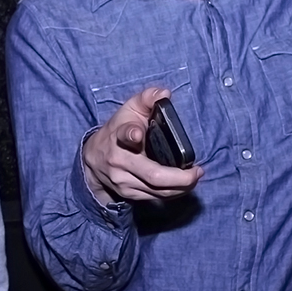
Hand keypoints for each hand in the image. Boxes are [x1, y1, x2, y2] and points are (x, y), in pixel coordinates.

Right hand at [82, 87, 202, 203]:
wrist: (94, 159)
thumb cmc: (117, 130)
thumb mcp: (129, 110)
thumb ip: (147, 98)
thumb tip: (164, 93)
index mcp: (119, 136)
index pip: (124, 135)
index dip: (132, 134)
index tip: (138, 132)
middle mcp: (120, 162)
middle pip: (152, 175)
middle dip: (179, 177)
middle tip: (197, 172)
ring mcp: (124, 181)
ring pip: (157, 191)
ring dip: (181, 187)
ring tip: (196, 177)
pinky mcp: (129, 194)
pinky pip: (156, 197)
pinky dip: (174, 192)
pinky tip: (185, 185)